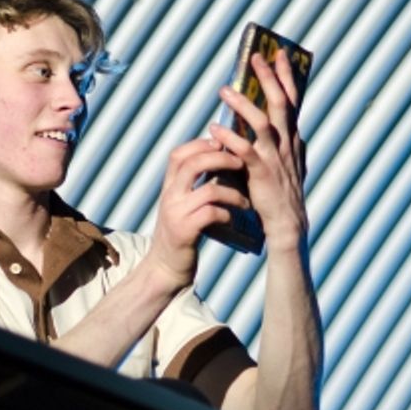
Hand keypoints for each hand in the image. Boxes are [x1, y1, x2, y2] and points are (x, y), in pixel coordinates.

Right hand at [145, 134, 249, 290]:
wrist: (166, 265)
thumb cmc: (181, 231)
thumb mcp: (180, 204)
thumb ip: (190, 185)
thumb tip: (216, 159)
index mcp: (168, 187)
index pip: (178, 154)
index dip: (199, 144)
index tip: (221, 144)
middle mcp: (169, 196)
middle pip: (193, 164)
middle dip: (221, 158)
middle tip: (240, 162)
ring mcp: (176, 213)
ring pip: (209, 190)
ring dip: (233, 193)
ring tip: (244, 201)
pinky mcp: (185, 231)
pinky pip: (212, 214)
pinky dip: (227, 214)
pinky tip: (232, 219)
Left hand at [211, 51, 308, 250]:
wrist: (286, 224)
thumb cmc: (280, 192)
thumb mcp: (286, 160)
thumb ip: (281, 140)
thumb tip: (279, 122)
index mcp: (292, 138)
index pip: (292, 100)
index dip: (286, 76)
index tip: (279, 53)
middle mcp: (287, 144)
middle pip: (280, 104)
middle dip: (269, 79)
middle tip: (255, 58)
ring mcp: (276, 159)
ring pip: (263, 124)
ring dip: (243, 105)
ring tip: (223, 90)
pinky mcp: (262, 174)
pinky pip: (245, 152)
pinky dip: (229, 138)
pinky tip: (214, 129)